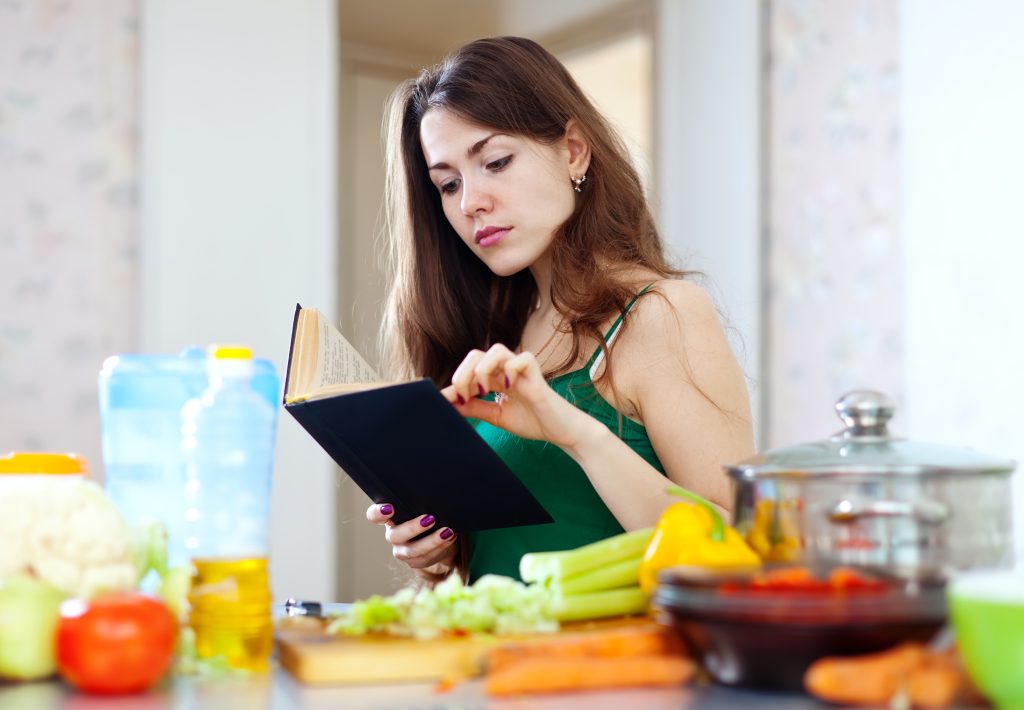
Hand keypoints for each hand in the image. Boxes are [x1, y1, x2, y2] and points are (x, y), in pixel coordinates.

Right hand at [365, 503, 456, 571]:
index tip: (389, 508)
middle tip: (430, 519)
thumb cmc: (426, 514)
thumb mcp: (420, 507)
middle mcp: (392, 535)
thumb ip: (418, 502)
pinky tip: (450, 538)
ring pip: (413, 550)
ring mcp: (402, 551)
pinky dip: (440, 548)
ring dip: (432, 541)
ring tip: (447, 532)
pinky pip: (426, 558)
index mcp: (390, 518)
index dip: (378, 513)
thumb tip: (433, 492)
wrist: (437, 537)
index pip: (374, 516)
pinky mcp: (414, 562)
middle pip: (395, 536)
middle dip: (413, 528)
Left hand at [441, 343, 602, 449]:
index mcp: (495, 377)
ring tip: (484, 390)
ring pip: (496, 350)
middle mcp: (506, 369)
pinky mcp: (537, 375)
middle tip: (465, 396)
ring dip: (483, 369)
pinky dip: (511, 369)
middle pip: (476, 354)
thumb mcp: (495, 415)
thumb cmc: (532, 421)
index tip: (444, 402)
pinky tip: (508, 387)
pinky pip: (522, 359)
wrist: (559, 431)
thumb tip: (448, 405)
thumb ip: (474, 408)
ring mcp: (522, 370)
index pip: (468, 370)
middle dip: (464, 374)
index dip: (454, 384)